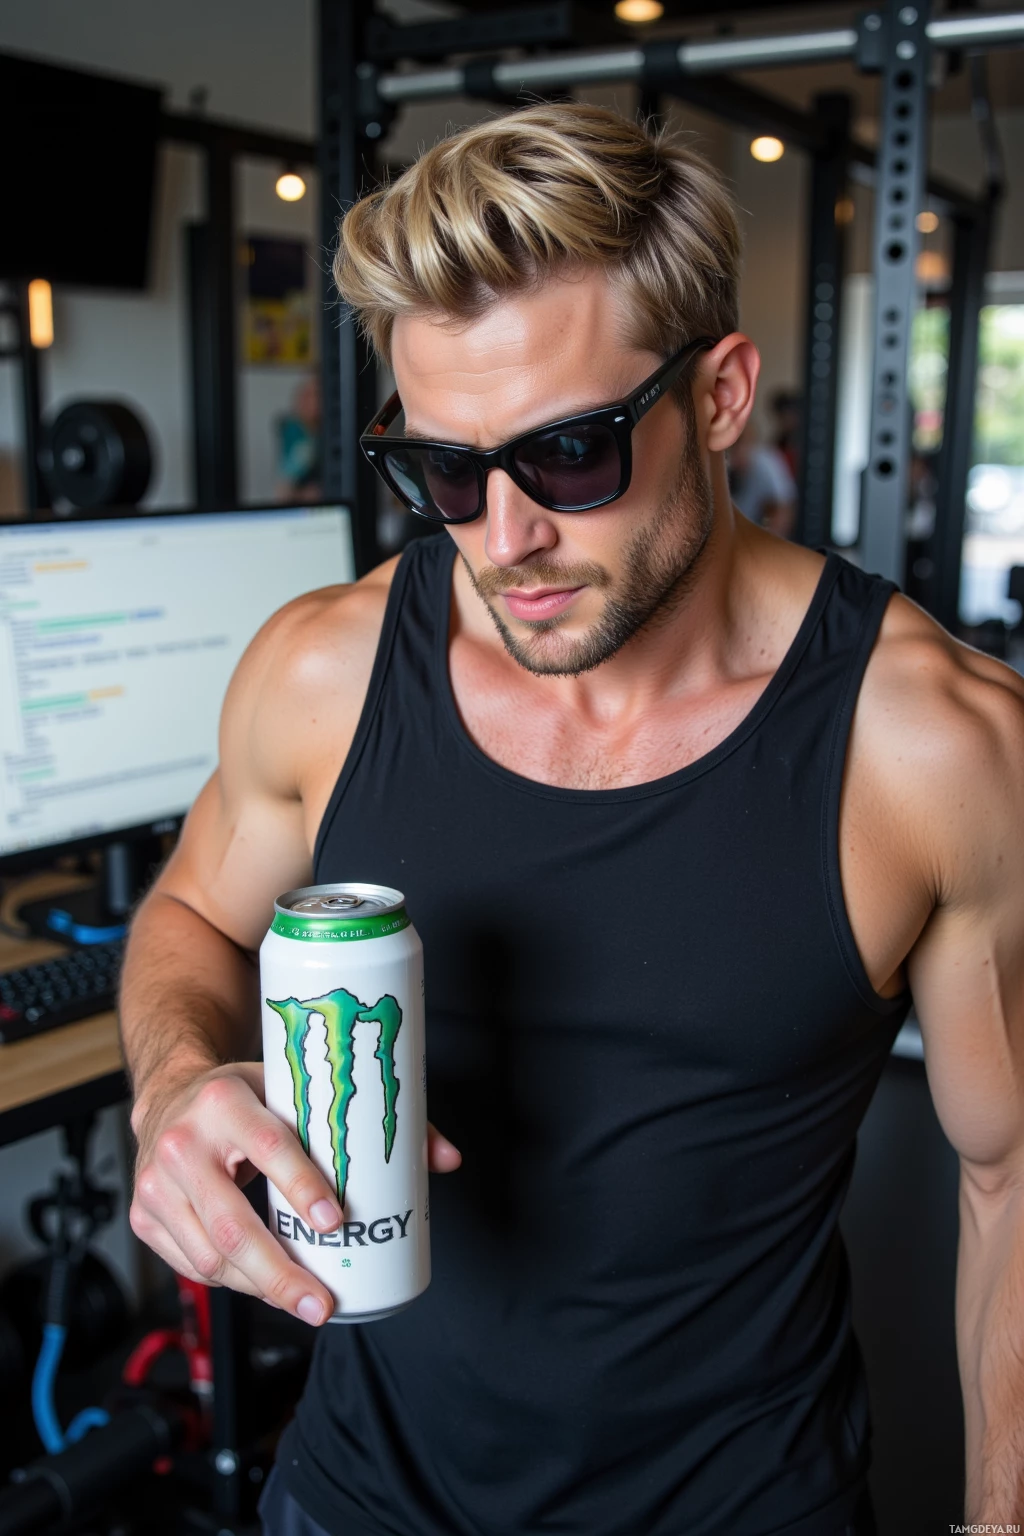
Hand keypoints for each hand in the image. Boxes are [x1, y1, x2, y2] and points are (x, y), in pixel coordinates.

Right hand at [130, 1062, 460, 1325]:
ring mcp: (156, 1184)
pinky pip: (193, 1266)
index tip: (337, 1221)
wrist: (170, 1093)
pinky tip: (265, 1286)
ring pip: (213, 1257)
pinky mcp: (145, 1217)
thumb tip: (445, 1159)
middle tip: (324, 1303)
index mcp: (224, 1100)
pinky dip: (233, 1284)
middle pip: (233, 1225)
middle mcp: (182, 1142)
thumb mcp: (297, 1089)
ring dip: (262, 1288)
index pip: (268, 1145)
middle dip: (282, 1275)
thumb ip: (371, 1118)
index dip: (303, 1185)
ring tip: (304, 1300)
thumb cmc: (246, 1094)